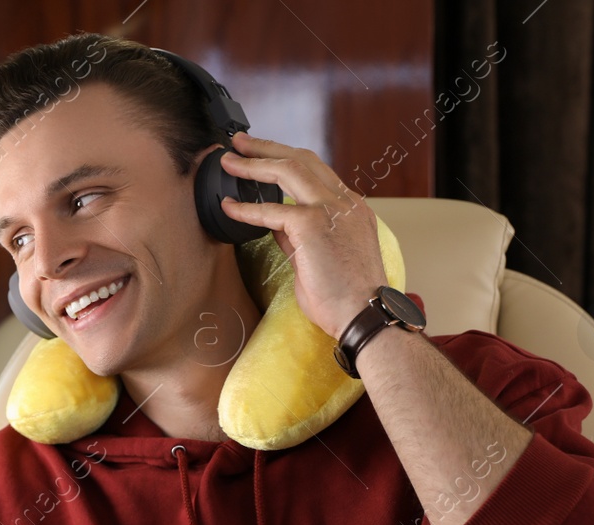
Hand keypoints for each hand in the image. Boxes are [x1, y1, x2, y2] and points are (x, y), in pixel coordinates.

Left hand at [216, 131, 387, 339]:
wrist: (365, 314)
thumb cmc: (345, 298)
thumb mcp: (321, 259)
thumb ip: (299, 237)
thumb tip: (274, 225)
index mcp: (351, 208)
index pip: (317, 172)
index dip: (287, 160)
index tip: (265, 156)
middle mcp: (345, 202)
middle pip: (302, 159)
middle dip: (267, 146)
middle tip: (239, 142)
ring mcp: (330, 210)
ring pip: (288, 169)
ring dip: (254, 162)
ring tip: (229, 160)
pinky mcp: (312, 226)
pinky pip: (271, 209)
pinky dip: (246, 208)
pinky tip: (229, 208)